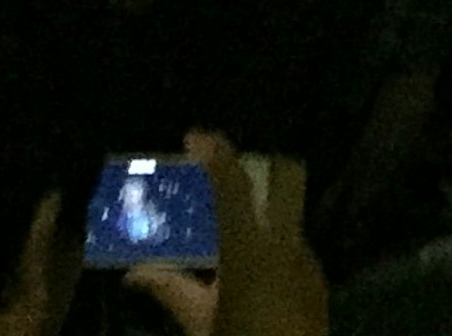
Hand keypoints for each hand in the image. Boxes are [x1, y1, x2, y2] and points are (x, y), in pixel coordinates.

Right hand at [131, 134, 326, 335]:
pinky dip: (267, 241)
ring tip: (220, 224)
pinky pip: (291, 244)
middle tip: (219, 174)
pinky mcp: (316, 281)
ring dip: (260, 208)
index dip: (215, 153)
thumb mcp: (200, 327)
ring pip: (289, 213)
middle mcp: (288, 245)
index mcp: (252, 252)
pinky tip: (240, 265)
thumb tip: (135, 272)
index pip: (234, 186)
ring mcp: (308, 261)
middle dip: (258, 164)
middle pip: (287, 176)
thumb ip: (172, 292)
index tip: (194, 136)